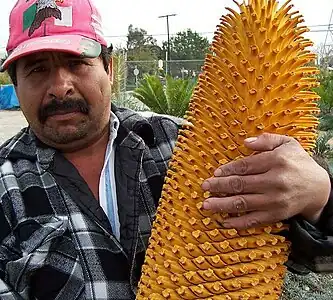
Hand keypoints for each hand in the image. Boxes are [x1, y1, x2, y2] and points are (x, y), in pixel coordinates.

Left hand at [201, 133, 330, 228]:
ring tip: (206, 205)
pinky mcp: (276, 215)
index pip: (245, 166)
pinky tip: (224, 222)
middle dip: (219, 187)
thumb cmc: (298, 163)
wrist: (318, 188)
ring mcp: (274, 201)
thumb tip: (245, 142)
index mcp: (276, 162)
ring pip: (243, 203)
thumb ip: (266, 140)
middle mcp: (274, 182)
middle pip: (241, 185)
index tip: (215, 173)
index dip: (228, 170)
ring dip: (222, 205)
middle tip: (204, 187)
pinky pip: (254, 220)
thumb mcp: (287, 144)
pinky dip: (238, 223)